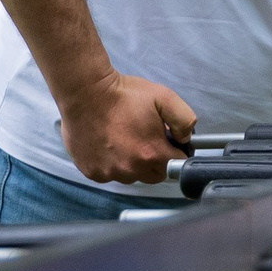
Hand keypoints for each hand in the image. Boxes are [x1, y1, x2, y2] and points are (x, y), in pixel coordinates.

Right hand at [57, 71, 195, 184]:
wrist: (86, 93)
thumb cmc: (125, 94)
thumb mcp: (165, 98)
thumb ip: (184, 120)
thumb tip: (185, 139)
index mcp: (151, 154)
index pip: (176, 165)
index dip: (176, 151)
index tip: (169, 141)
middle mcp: (130, 169)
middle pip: (154, 175)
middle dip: (156, 160)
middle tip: (147, 139)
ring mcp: (108, 173)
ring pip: (131, 176)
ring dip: (133, 164)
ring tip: (126, 140)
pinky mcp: (92, 172)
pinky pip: (110, 175)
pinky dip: (113, 165)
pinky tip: (109, 145)